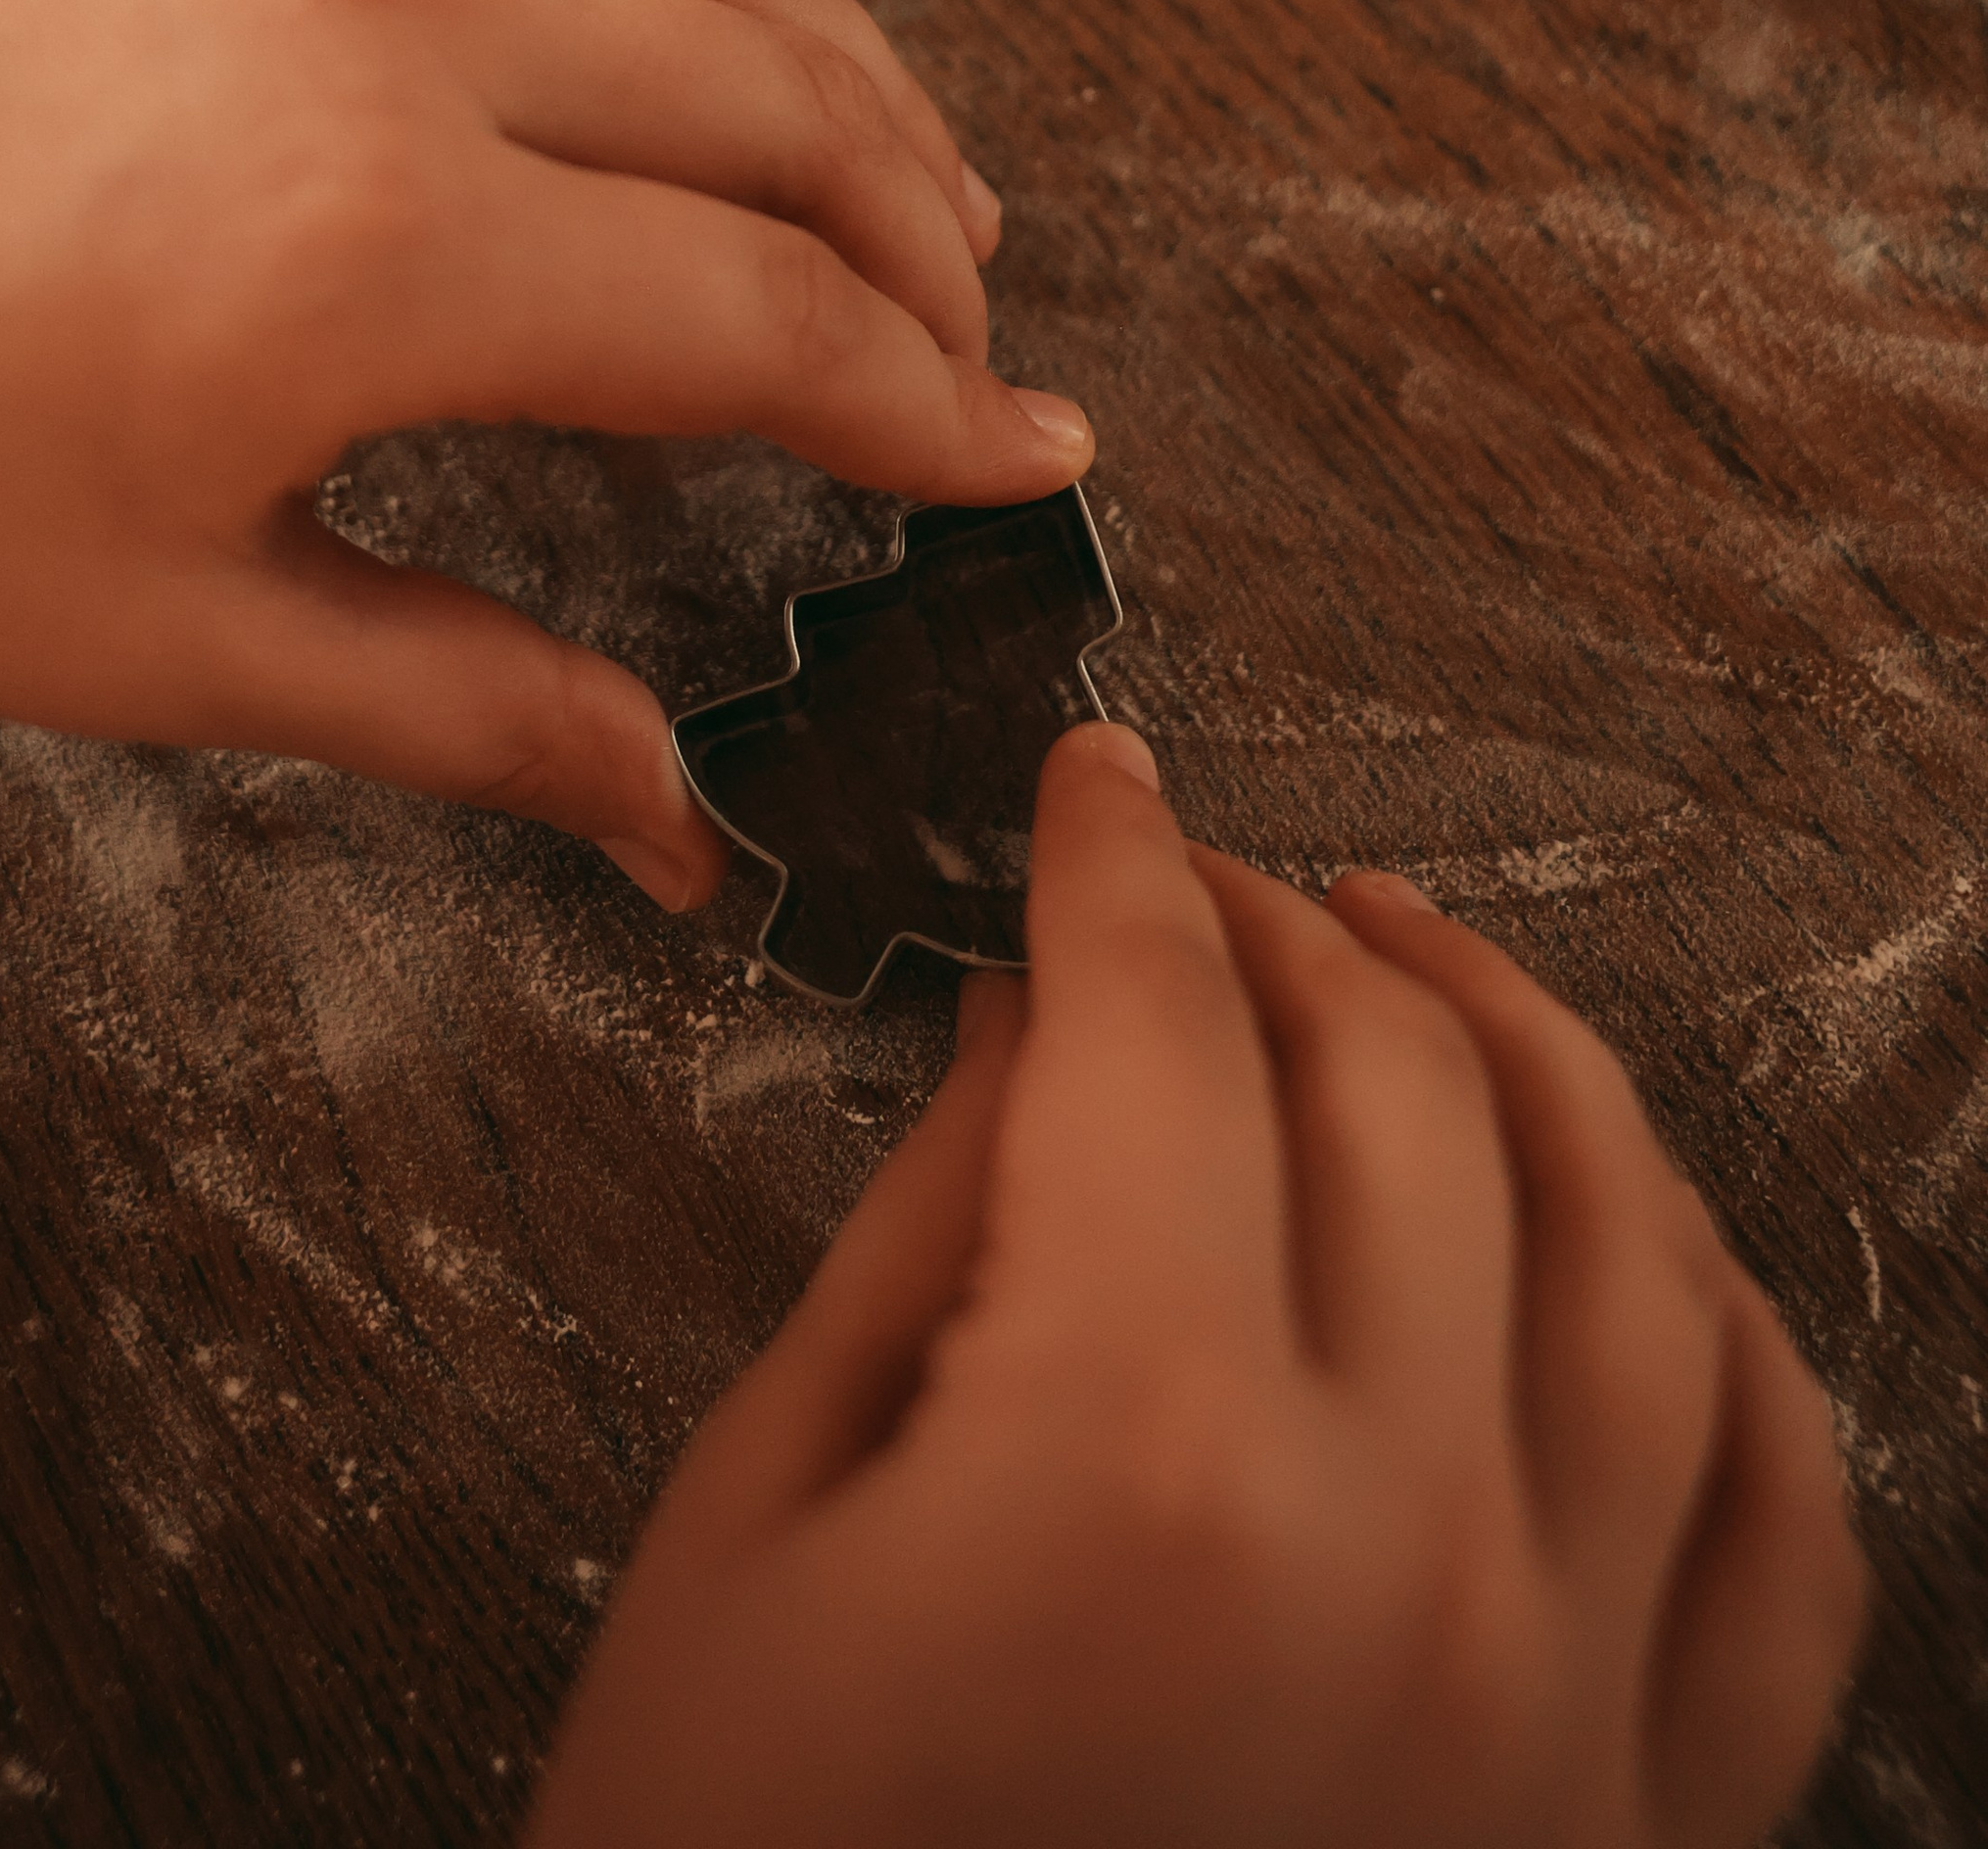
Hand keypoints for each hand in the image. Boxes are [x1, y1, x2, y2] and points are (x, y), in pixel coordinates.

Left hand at [0, 0, 1090, 905]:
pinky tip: (689, 5)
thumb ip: (466, 709)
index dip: (927, 409)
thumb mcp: (176, 641)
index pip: (765, 320)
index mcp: (393, 255)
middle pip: (782, 106)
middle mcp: (398, 42)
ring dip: (832, 67)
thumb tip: (678, 817)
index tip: (1026, 468)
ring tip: (900, 181)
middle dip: (922, 239)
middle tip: (972, 349)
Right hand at [533, 726, 1862, 1848]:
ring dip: (1527, 1055)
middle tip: (1201, 883)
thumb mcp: (763, 1523)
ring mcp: (1561, 1705)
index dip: (1118, 864)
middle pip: (1404, 1095)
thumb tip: (1029, 1013)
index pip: (1162, 1025)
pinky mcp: (1637, 1829)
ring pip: (1637, 1254)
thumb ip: (929, 1230)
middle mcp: (1403, 1559)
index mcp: (1140, 1459)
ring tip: (1418, 963)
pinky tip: (1635, 1241)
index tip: (1096, 792)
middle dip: (1284, 930)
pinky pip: (1775, 1520)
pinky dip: (1727, 1336)